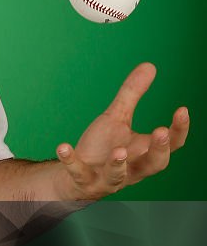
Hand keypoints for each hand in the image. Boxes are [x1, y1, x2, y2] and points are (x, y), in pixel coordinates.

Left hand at [54, 63, 188, 200]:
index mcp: (144, 152)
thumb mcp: (117, 118)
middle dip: (159, 150)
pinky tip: (63, 146)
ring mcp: (108, 177)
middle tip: (161, 131)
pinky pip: (78, 173)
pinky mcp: (84, 180)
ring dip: (118, 164)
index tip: (182, 110)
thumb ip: (132, 94)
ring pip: (118, 177)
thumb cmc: (103, 147)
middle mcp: (131, 168)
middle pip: (154, 164)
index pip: (172, 145)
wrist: (76, 174)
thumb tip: (149, 65)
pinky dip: (70, 161)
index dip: (179, 130)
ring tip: (118, 151)